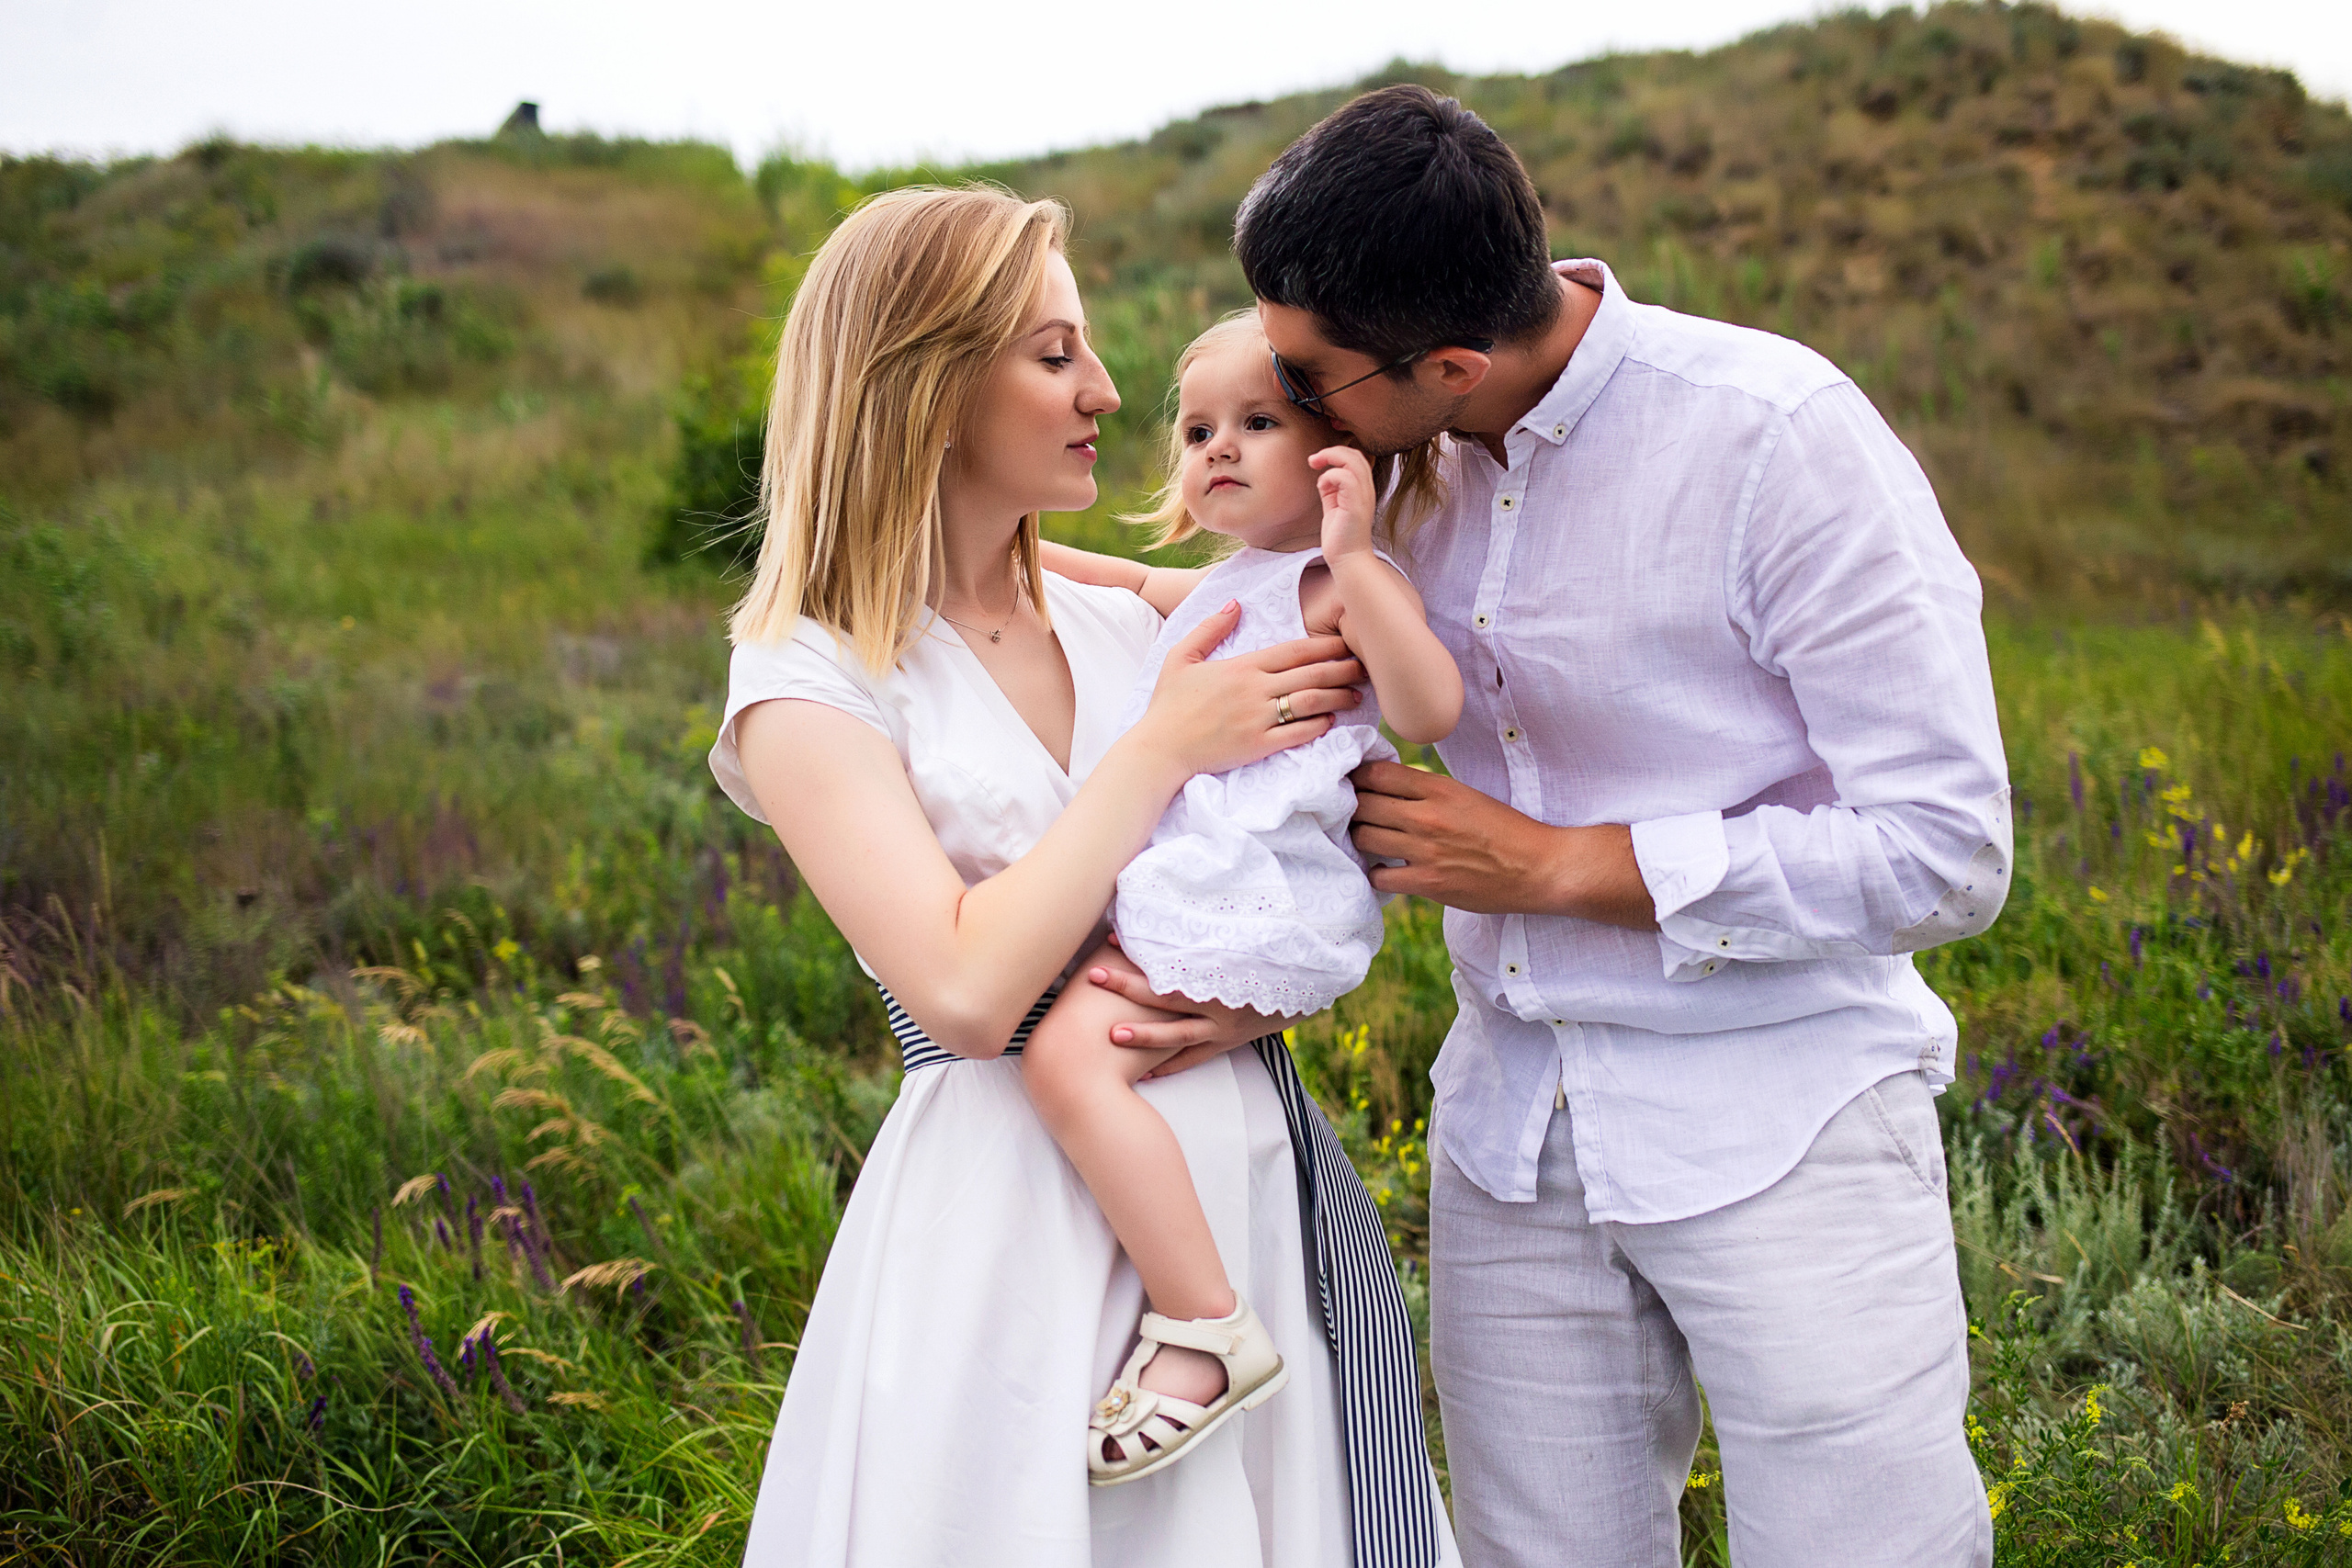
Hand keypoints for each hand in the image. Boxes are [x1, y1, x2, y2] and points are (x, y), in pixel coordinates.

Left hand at [1084, 941, 1298, 1078]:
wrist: (1312, 984)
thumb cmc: (1273, 953)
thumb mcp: (1247, 936)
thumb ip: (1211, 929)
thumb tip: (1179, 901)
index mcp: (1222, 973)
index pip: (1172, 963)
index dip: (1141, 954)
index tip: (1111, 939)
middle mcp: (1220, 1002)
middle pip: (1166, 996)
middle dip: (1127, 986)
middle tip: (1092, 975)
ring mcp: (1223, 1027)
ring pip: (1177, 1035)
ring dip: (1144, 1036)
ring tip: (1111, 1035)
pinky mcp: (1228, 1042)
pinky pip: (1194, 1058)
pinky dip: (1170, 1065)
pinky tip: (1145, 1073)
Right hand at [1134, 602, 1364, 778]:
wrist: (1159, 750)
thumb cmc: (1168, 705)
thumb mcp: (1180, 657)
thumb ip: (1210, 628)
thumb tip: (1236, 604)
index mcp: (1242, 667)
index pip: (1293, 651)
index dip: (1325, 645)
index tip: (1346, 641)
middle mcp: (1255, 690)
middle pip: (1310, 674)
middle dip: (1342, 668)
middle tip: (1365, 665)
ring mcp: (1259, 719)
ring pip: (1310, 703)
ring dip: (1337, 697)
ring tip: (1356, 694)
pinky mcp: (1259, 746)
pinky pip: (1297, 734)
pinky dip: (1318, 727)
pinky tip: (1331, 721)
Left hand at [1309, 446, 1376, 562]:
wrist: (1347, 560)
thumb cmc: (1340, 537)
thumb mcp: (1334, 507)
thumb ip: (1331, 491)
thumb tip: (1323, 477)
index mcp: (1362, 489)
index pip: (1357, 458)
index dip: (1338, 453)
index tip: (1318, 461)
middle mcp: (1366, 490)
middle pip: (1356, 454)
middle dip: (1332, 450)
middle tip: (1314, 460)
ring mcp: (1363, 497)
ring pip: (1353, 460)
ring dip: (1330, 457)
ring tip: (1315, 464)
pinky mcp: (1355, 505)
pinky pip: (1345, 478)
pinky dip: (1330, 476)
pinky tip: (1322, 486)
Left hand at [1348, 760, 1657, 927]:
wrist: (1539, 867)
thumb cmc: (1505, 830)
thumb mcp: (1466, 796)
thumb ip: (1427, 791)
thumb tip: (1387, 785)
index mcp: (1438, 789)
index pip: (1376, 773)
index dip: (1358, 777)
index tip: (1354, 784)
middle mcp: (1427, 816)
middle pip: (1362, 804)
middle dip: (1352, 807)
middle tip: (1352, 814)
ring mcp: (1425, 851)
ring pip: (1363, 838)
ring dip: (1360, 839)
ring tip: (1368, 841)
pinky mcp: (1428, 882)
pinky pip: (1379, 875)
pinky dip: (1376, 872)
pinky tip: (1385, 869)